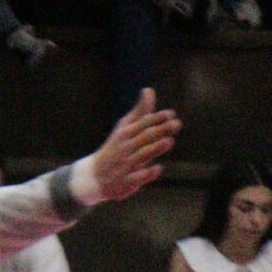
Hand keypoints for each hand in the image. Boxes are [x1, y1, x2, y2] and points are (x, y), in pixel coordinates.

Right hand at [83, 88, 183, 204]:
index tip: (171, 114)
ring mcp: (126, 165)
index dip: (157, 118)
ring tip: (170, 141)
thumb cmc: (116, 148)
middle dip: (160, 130)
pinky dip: (146, 173)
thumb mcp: (125, 128)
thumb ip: (140, 112)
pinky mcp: (127, 181)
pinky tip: (158, 168)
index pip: (143, 123)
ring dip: (155, 148)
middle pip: (144, 137)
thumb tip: (149, 90)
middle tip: (177, 124)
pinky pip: (137, 177)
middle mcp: (125, 147)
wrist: (95, 176)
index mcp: (125, 133)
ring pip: (142, 155)